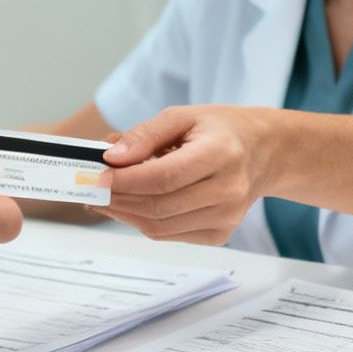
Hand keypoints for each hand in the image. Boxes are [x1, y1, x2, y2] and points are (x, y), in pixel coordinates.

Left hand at [99, 106, 276, 244]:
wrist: (262, 153)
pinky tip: (133, 205)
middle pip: (158, 206)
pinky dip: (143, 221)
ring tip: (107, 196)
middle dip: (117, 200)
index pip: (164, 177)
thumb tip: (111, 157)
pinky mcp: (219, 235)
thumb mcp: (183, 116)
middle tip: (90, 189)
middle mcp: (228, 191)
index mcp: (221, 154)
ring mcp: (226, 218)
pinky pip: (169, 235)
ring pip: (159, 227)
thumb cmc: (220, 131)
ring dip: (125, 213)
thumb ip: (144, 135)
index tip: (96, 177)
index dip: (125, 181)